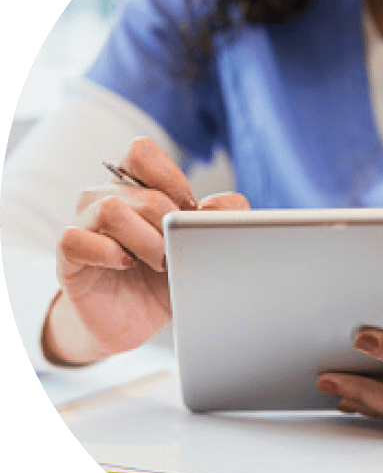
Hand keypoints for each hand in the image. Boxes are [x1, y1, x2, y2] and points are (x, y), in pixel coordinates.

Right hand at [43, 138, 249, 364]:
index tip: (189, 209)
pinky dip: (110, 254)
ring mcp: (84, 224)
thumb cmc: (169, 276)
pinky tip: (128, 265)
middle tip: (176, 250)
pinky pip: (77, 239)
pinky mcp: (69, 254)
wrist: (138, 320)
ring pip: (111, 209)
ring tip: (159, 262)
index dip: (170, 178)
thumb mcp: (204, 246)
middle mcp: (107, 197)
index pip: (141, 152)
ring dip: (146, 241)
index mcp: (137, 186)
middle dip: (170, 224)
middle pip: (142, 192)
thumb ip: (222, 217)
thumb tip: (214, 207)